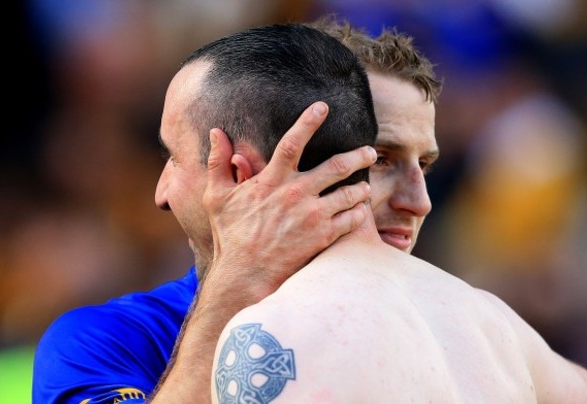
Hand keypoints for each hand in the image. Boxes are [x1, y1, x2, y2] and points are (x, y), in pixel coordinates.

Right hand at [202, 101, 375, 301]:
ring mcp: (312, 216)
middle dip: (357, 155)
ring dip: (361, 188)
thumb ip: (217, 162)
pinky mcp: (323, 237)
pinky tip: (361, 212)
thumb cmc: (230, 235)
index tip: (323, 107)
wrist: (245, 275)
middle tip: (370, 150)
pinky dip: (359, 214)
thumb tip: (216, 132)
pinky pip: (351, 220)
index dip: (308, 122)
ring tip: (365, 187)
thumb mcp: (216, 197)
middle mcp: (296, 194)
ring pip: (349, 194)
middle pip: (336, 166)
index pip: (292, 142)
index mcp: (272, 181)